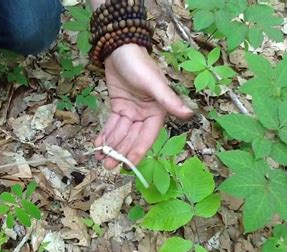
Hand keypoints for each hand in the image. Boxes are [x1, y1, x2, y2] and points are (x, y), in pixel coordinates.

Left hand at [95, 44, 192, 168]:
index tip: (128, 164)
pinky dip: (105, 134)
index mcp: (157, 111)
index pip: (147, 136)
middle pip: (131, 137)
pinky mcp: (118, 107)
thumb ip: (168, 99)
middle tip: (108, 167)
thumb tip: (188, 114)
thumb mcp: (153, 82)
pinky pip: (112, 124)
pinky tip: (98, 145)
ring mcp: (131, 111)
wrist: (120, 49)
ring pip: (121, 133)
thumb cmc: (139, 64)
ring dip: (111, 146)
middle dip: (120, 151)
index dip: (137, 150)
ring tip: (101, 160)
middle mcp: (145, 114)